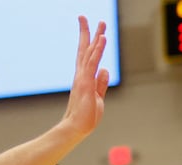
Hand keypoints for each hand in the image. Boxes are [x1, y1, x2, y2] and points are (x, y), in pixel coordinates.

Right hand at [62, 16, 109, 137]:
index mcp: (84, 78)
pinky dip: (98, 49)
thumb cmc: (86, 116)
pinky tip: (102, 39)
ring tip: (101, 24)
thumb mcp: (97, 97)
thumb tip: (105, 70)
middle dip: (90, 33)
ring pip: (90, 53)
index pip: (87, 56)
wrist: (77, 128)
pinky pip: (93, 62)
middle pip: (86, 49)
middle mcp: (82, 74)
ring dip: (96, 37)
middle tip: (91, 19)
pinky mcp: (86, 82)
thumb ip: (101, 83)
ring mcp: (83, 77)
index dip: (90, 42)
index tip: (94, 30)